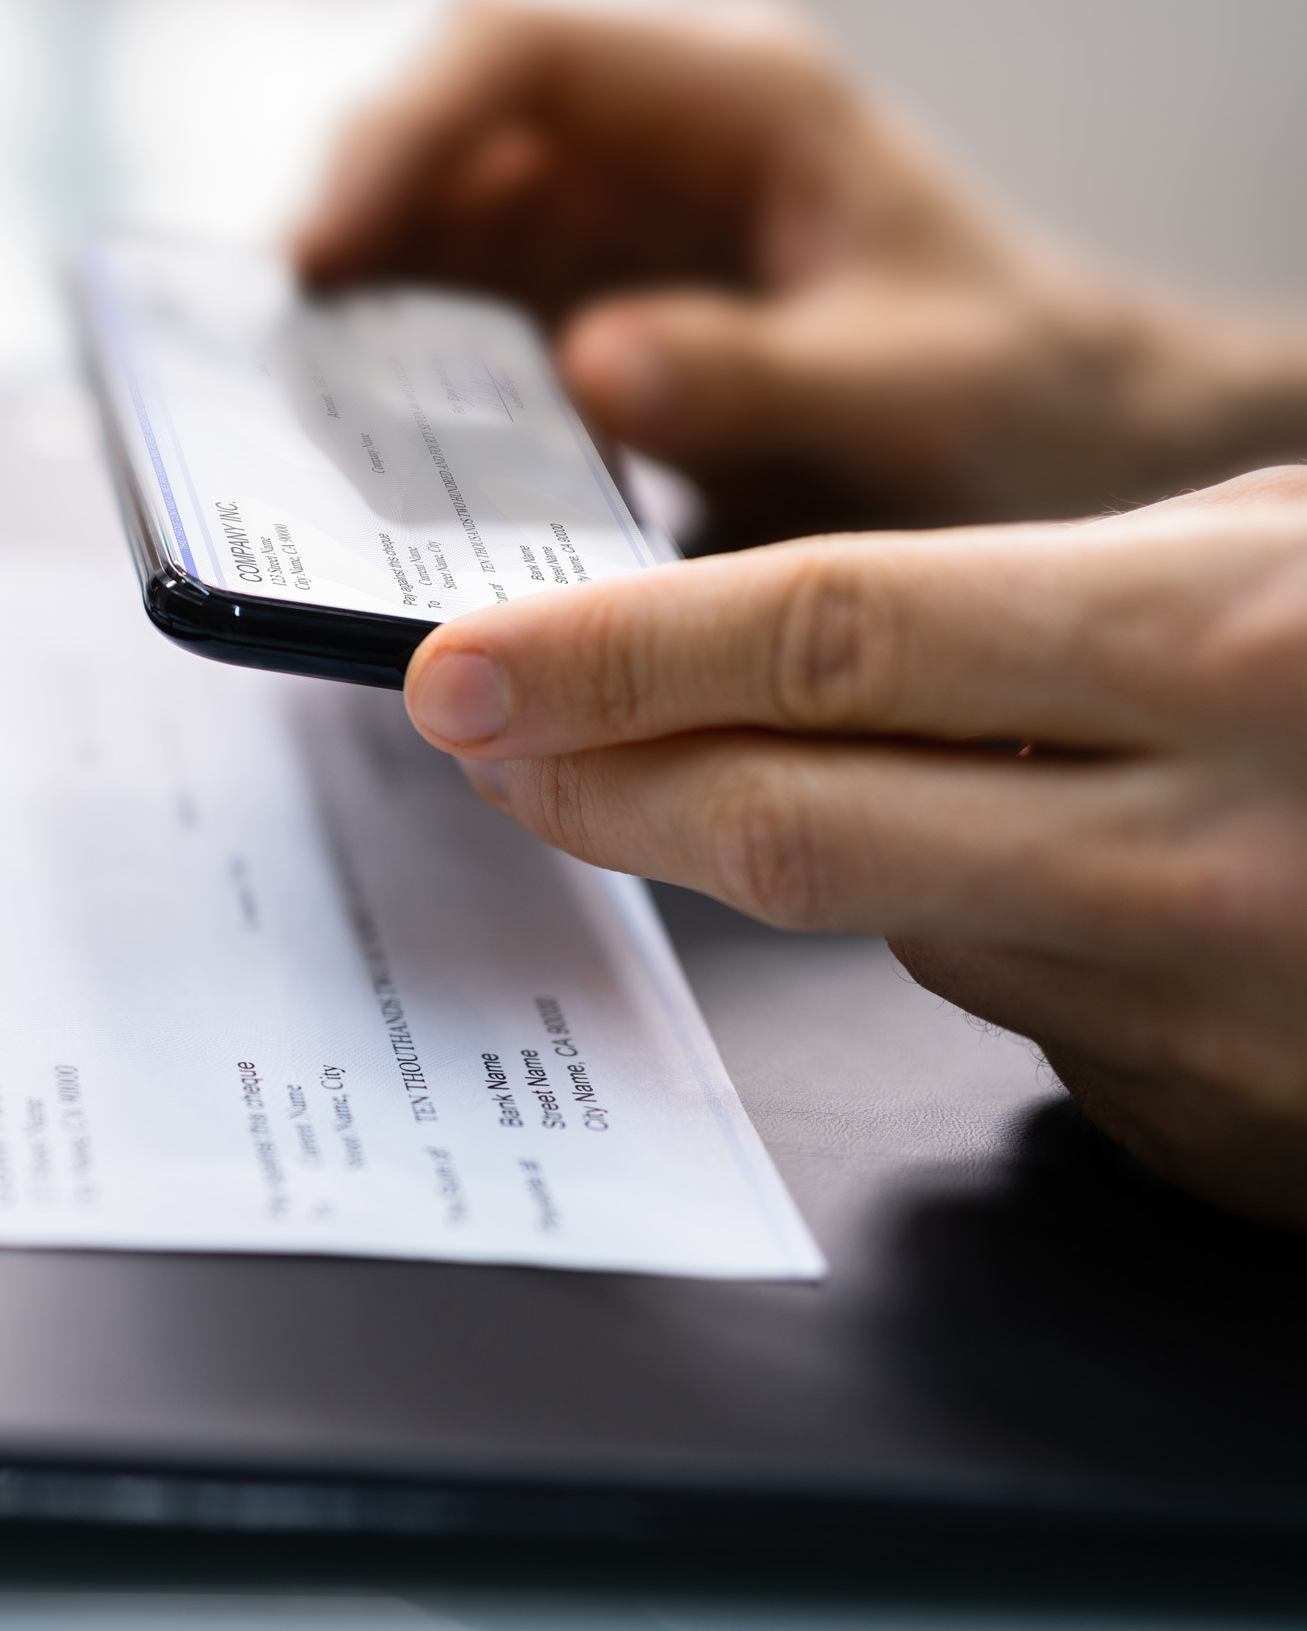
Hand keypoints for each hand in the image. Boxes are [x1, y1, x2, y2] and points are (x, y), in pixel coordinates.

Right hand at [294, 0, 1306, 540]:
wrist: (1063, 448)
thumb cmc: (1018, 393)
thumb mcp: (914, 390)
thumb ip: (761, 374)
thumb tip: (590, 361)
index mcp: (735, 101)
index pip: (515, 57)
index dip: (394, 139)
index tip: (319, 255)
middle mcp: (647, 143)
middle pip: (436, 137)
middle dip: (349, 232)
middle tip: (283, 364)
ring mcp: (604, 228)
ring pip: (423, 233)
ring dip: (361, 319)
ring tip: (310, 425)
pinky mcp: (579, 314)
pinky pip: (451, 325)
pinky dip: (400, 383)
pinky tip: (375, 456)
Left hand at [401, 467, 1306, 1228]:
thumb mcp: (1304, 547)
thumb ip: (1065, 603)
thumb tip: (793, 662)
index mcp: (1223, 646)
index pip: (826, 637)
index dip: (610, 655)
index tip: (460, 666)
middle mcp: (1203, 849)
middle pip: (790, 822)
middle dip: (596, 786)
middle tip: (483, 743)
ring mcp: (1211, 1018)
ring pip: (904, 926)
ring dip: (828, 851)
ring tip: (886, 773)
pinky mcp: (1223, 1134)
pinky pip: (1029, 1017)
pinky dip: (1001, 937)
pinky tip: (1090, 885)